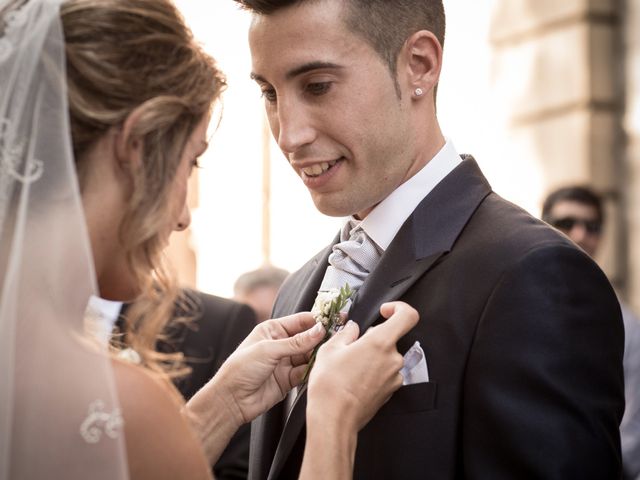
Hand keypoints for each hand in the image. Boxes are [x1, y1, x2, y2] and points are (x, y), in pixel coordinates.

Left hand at [212, 312, 324, 426]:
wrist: (231, 400)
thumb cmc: (240, 369)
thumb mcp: (268, 350)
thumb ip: (296, 342)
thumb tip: (319, 330)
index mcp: (273, 330)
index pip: (300, 321)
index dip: (317, 320)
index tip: (333, 320)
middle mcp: (280, 344)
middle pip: (308, 338)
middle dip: (321, 338)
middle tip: (337, 337)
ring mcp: (285, 362)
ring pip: (309, 355)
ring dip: (318, 355)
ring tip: (330, 353)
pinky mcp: (289, 379)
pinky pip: (306, 372)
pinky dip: (313, 370)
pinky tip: (319, 368)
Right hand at [306, 301, 418, 431]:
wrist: (334, 419)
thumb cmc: (330, 386)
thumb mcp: (330, 349)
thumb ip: (346, 333)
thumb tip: (353, 329)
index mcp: (381, 343)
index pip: (408, 316)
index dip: (398, 308)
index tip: (384, 311)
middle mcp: (393, 359)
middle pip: (390, 338)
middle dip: (372, 338)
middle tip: (352, 347)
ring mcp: (394, 377)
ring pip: (386, 357)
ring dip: (371, 357)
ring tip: (349, 367)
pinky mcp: (390, 391)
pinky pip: (385, 373)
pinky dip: (372, 371)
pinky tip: (354, 379)